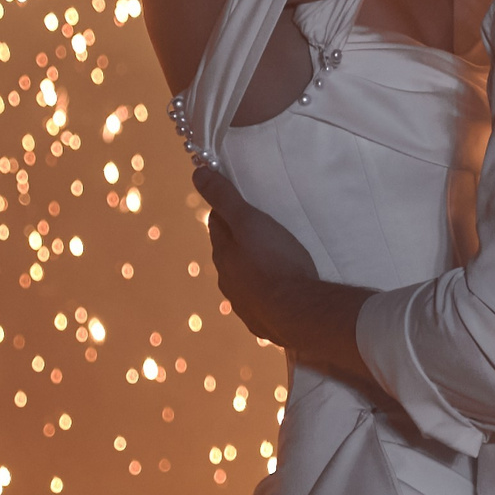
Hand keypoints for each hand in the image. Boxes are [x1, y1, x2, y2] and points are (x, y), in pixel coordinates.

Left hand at [195, 166, 321, 348]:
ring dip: (254, 271)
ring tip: (276, 263)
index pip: (217, 226)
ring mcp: (243, 304)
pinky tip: (282, 293)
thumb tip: (197, 173)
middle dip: (240, 243)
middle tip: (262, 231)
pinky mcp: (262, 322)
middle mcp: (227, 280)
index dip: (226, 212)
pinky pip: (261, 304)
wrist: (297, 311)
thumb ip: (225, 197)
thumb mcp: (249, 220)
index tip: (240, 204)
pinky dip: (267, 295)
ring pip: (244, 280)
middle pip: (229, 254)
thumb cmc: (274, 260)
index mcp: (223, 254)